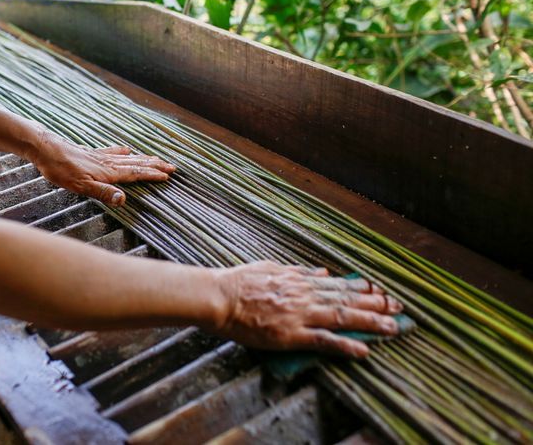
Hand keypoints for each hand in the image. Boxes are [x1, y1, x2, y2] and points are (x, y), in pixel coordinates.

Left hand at [29, 131, 175, 205]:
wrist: (46, 150)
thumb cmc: (62, 170)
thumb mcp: (81, 187)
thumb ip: (103, 193)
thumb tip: (124, 199)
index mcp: (108, 172)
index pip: (135, 174)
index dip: (152, 175)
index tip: (167, 175)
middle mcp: (108, 163)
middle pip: (137, 164)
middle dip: (154, 165)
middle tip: (171, 166)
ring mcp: (100, 156)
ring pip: (128, 158)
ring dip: (144, 159)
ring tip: (156, 158)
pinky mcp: (91, 153)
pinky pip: (113, 152)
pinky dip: (123, 152)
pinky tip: (127, 149)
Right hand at [213, 261, 401, 356]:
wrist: (218, 297)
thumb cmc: (239, 282)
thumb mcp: (270, 267)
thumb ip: (297, 271)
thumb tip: (321, 272)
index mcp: (299, 280)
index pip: (337, 285)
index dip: (362, 289)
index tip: (381, 290)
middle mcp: (304, 296)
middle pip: (346, 300)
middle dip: (375, 304)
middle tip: (399, 308)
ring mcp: (299, 315)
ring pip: (342, 318)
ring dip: (370, 323)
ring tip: (393, 328)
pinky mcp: (290, 335)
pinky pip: (322, 341)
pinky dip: (344, 345)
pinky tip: (363, 350)